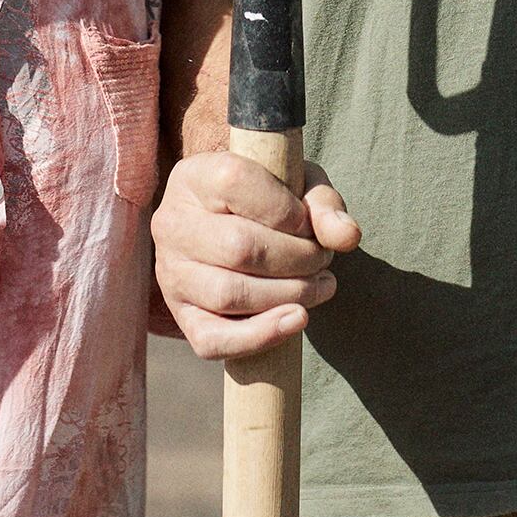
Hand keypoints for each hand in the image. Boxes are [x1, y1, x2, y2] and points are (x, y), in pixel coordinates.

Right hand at [150, 152, 360, 359]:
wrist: (234, 230)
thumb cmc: (270, 202)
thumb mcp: (298, 186)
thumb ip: (324, 204)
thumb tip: (346, 236)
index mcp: (195, 176)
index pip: (235, 182)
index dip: (285, 207)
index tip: (307, 222)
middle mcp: (172, 222)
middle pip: (238, 246)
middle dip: (298, 258)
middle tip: (323, 260)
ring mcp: (171, 272)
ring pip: (229, 294)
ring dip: (289, 295)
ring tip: (320, 286)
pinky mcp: (181, 315)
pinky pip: (212, 340)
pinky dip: (260, 336)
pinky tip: (297, 319)